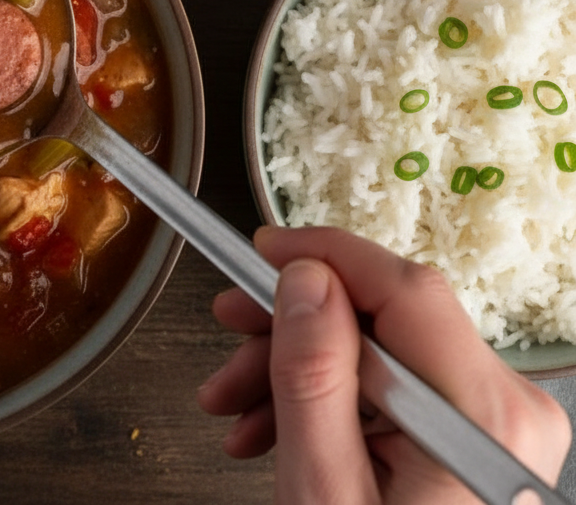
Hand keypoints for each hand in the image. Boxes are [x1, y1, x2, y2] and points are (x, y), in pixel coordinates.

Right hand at [198, 226, 570, 503]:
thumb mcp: (323, 487)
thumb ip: (313, 376)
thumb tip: (303, 281)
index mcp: (481, 417)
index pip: (405, 290)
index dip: (325, 256)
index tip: (261, 251)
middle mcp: (505, 413)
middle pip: (387, 321)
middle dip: (294, 326)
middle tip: (228, 333)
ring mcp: (493, 429)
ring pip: (381, 355)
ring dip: (298, 368)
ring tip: (235, 409)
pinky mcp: (471, 445)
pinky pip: (392, 394)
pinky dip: (327, 401)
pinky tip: (274, 429)